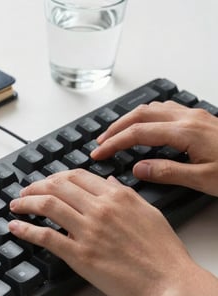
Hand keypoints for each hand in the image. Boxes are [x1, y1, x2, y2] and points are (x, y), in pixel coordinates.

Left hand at [8, 169, 195, 295]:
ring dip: (26, 203)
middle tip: (25, 192)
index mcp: (116, 197)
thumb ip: (125, 194)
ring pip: (48, 206)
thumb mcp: (148, 211)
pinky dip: (26, 230)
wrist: (169, 282)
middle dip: (36, 187)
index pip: (76, 176)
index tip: (46, 182)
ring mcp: (88, 231)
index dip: (55, 177)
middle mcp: (99, 209)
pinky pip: (46, 237)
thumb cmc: (162, 250)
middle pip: (57, 187)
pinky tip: (15, 227)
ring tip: (16, 205)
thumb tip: (108, 182)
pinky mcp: (80, 255)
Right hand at [91, 101, 217, 196]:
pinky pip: (165, 109)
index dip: (114, 143)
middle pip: (140, 115)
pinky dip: (146, 116)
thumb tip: (138, 169)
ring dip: (129, 119)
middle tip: (100, 142)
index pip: (137, 133)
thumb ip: (167, 172)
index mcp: (185, 132)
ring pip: (152, 109)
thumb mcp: (204, 179)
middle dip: (115, 128)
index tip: (98, 153)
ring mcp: (194, 115)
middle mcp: (187, 118)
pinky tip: (144, 125)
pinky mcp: (199, 118)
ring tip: (116, 133)